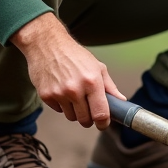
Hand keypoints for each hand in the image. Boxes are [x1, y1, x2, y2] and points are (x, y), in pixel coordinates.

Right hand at [9, 13, 122, 129]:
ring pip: (71, 117)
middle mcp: (75, 89)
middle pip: (85, 120)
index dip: (104, 123)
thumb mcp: (97, 66)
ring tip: (74, 95)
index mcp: (92, 82)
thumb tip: (120, 101)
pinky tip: (62, 91)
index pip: (101, 114)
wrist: (47, 44)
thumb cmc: (73, 54)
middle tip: (88, 108)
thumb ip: (110, 86)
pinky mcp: (46, 95)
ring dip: (75, 111)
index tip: (103, 123)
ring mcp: (59, 93)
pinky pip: (58, 110)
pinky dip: (62, 105)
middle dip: (89, 118)